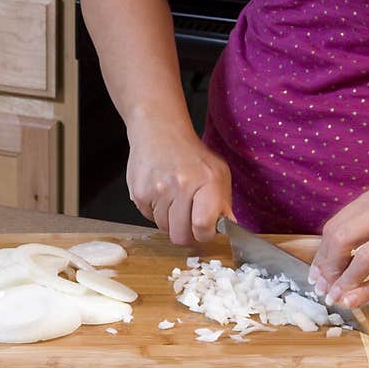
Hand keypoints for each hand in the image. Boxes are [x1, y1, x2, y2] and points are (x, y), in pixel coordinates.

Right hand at [126, 121, 233, 243]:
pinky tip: (160, 194)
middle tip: (188, 220)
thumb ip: (224, 203)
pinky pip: (149, 218)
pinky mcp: (139, 193)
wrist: (159, 131)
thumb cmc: (192, 155)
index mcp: (207, 182)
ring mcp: (158, 190)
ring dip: (170, 221)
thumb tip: (230, 228)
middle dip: (186, 233)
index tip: (205, 230)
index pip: (203, 227)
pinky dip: (155, 211)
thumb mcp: (218, 173)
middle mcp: (182, 186)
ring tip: (173, 199)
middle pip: (181, 236)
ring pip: (164, 228)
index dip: (204, 235)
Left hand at [308, 186, 368, 307]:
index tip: (316, 276)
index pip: (335, 227)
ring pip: (365, 257)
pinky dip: (366, 290)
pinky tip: (352, 300)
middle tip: (324, 287)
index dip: (321, 254)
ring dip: (345, 280)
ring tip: (335, 296)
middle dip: (329, 267)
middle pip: (343, 238)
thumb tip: (324, 270)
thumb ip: (357, 237)